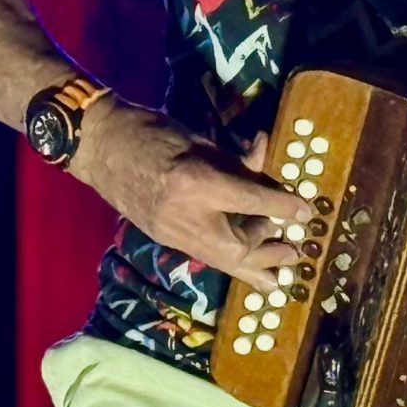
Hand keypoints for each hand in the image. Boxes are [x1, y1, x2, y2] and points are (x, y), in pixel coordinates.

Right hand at [70, 102, 309, 284]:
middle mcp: (185, 214)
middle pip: (237, 247)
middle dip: (268, 251)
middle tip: (294, 250)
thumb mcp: (201, 142)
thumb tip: (266, 168)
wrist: (99, 145)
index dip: (283, 206)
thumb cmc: (152, 131)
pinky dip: (230, 264)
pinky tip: (249, 271)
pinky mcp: (163, 238)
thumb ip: (234, 161)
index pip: (251, 200)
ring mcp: (170, 232)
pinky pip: (204, 256)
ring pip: (221, 260)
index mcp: (196, 181)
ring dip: (253, 268)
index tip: (306, 212)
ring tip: (279, 275)